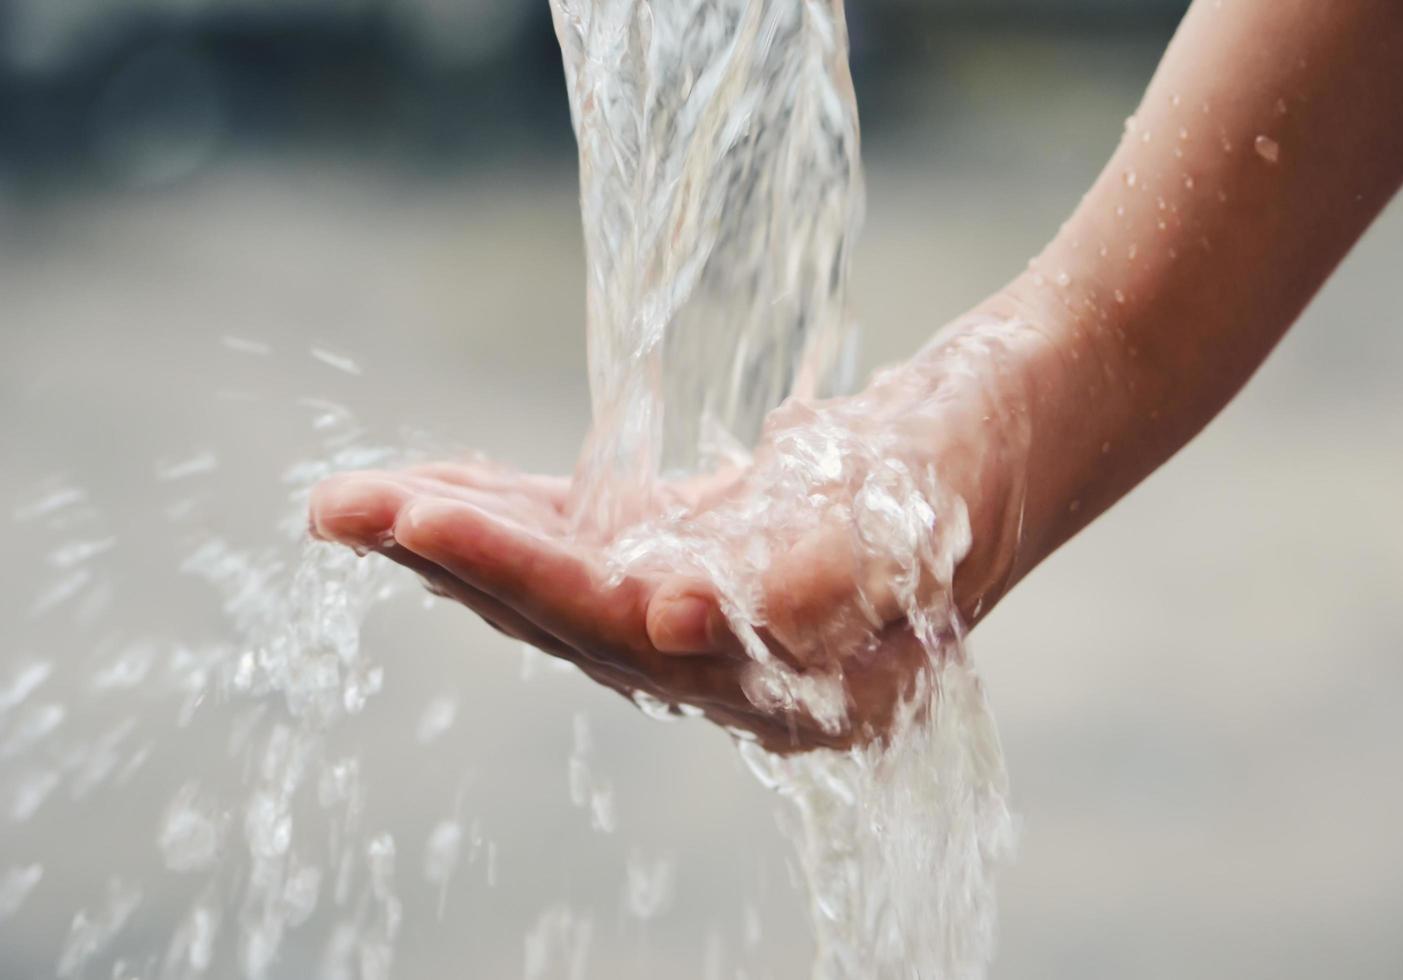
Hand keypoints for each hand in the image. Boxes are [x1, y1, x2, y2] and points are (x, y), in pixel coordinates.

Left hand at [309, 312, 1038, 751]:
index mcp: (793, 686)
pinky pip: (595, 543)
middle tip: (340, 505)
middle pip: (567, 618)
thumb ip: (821, 577)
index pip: (622, 633)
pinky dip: (520, 512)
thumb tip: (677, 623)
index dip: (516, 573)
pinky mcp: (709, 556)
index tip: (415, 515)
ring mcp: (719, 617)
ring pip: (565, 584)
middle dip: (452, 560)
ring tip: (353, 499)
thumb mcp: (924, 507)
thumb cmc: (990, 451)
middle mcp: (741, 671)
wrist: (1027, 414)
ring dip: (462, 537)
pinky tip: (447, 483)